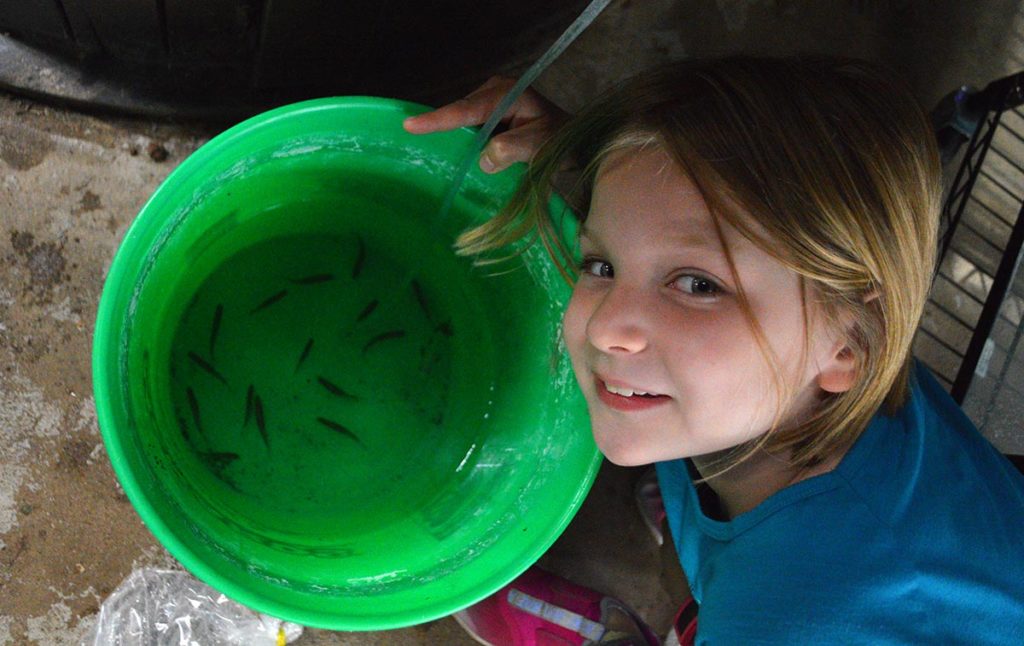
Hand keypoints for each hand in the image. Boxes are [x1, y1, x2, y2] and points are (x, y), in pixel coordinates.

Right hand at [403, 76, 567, 173]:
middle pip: (460, 114)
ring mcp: (492, 103)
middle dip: (443, 130)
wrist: (578, 142)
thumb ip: (513, 149)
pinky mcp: (492, 116)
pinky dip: (465, 143)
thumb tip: (484, 158)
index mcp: (506, 93)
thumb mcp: (541, 146)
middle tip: (416, 145)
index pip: (466, 109)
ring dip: (455, 140)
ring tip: (436, 155)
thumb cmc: (562, 142)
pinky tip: (458, 157)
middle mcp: (495, 92)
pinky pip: (471, 129)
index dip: (438, 119)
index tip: (410, 125)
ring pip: (463, 122)